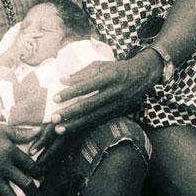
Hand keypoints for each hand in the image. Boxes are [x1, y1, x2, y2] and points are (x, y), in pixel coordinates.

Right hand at [0, 122, 42, 195]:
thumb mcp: (4, 129)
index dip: (39, 172)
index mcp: (12, 152)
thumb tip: (40, 131)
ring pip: (8, 195)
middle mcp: (5, 167)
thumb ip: (22, 133)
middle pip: (24, 183)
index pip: (30, 165)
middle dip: (34, 194)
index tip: (42, 177)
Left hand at [33, 55, 158, 170]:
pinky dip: (84, 126)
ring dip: (75, 124)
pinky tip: (72, 130)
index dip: (71, 92)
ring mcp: (116, 105)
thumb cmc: (115, 69)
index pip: (87, 86)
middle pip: (89, 104)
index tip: (55, 98)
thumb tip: (62, 80)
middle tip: (54, 118)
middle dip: (70, 112)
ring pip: (93, 117)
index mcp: (110, 77)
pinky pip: (98, 121)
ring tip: (58, 129)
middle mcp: (114, 92)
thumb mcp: (100, 65)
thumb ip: (82, 73)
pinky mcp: (116, 113)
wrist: (141, 77)